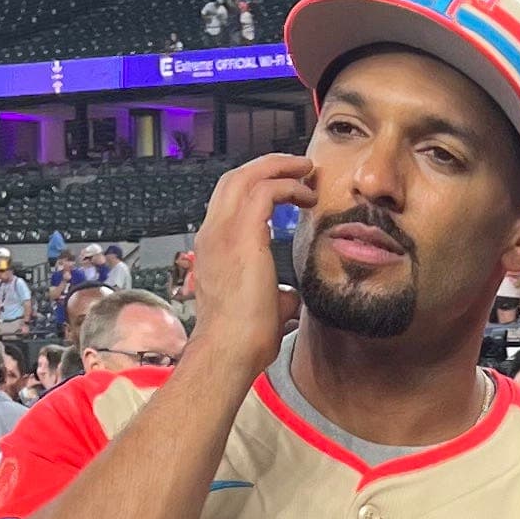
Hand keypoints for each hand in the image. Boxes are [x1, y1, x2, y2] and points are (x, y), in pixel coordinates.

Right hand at [188, 149, 317, 362]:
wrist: (230, 352)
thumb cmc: (243, 339)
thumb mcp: (263, 308)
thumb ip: (276, 294)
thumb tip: (291, 298)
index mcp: (213, 246)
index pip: (229, 200)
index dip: (257, 187)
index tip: (287, 188)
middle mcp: (212, 232)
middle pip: (234, 178)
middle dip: (268, 167)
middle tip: (299, 168)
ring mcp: (223, 231)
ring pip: (246, 176)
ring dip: (279, 168)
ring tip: (306, 170)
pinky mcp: (242, 234)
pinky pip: (266, 191)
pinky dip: (288, 186)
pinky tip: (307, 195)